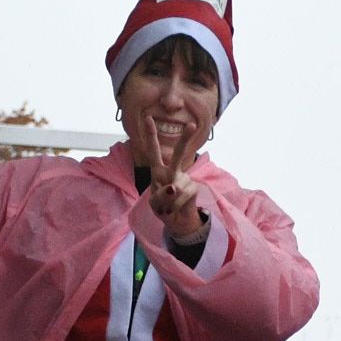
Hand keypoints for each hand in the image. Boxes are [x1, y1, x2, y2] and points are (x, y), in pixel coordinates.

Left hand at [134, 113, 205, 239]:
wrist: (176, 222)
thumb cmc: (162, 208)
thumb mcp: (154, 203)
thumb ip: (160, 194)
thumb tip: (173, 187)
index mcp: (158, 170)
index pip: (154, 150)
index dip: (151, 135)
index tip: (148, 118)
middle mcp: (172, 171)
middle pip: (179, 154)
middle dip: (185, 140)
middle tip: (192, 125)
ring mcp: (184, 178)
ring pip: (176, 185)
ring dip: (168, 201)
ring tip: (167, 207)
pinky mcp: (193, 188)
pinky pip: (182, 195)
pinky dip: (175, 204)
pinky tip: (175, 207)